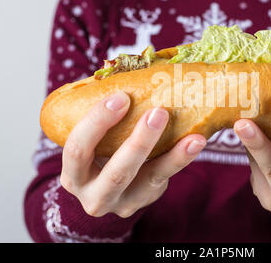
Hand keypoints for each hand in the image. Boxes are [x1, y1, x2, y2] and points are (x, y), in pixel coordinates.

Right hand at [60, 91, 205, 217]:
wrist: (106, 186)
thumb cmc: (98, 150)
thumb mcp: (93, 137)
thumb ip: (104, 112)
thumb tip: (130, 67)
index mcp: (73, 173)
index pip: (78, 150)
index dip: (97, 123)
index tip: (121, 96)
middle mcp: (93, 195)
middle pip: (115, 172)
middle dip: (139, 143)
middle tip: (158, 112)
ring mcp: (121, 204)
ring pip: (148, 180)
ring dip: (171, 155)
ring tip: (194, 136)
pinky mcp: (144, 202)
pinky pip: (165, 180)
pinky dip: (181, 159)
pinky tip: (196, 142)